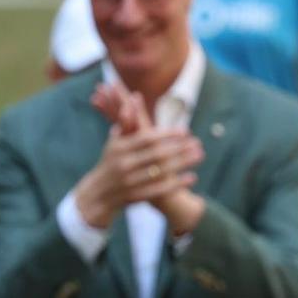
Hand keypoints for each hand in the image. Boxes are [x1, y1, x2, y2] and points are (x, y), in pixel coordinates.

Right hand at [75, 83, 203, 229]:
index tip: (185, 131)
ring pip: (161, 172)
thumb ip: (125, 123)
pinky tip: (192, 177)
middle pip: (157, 155)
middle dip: (179, 149)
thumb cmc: (110, 163)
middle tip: (198, 144)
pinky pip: (161, 190)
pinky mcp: (135, 197)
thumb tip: (133, 100)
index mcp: (119, 148)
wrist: (98, 195)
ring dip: (182, 164)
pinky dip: (177, 183)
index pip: (147, 138)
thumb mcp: (114, 143)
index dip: (167, 134)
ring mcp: (129, 182)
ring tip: (199, 156)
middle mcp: (124, 164)